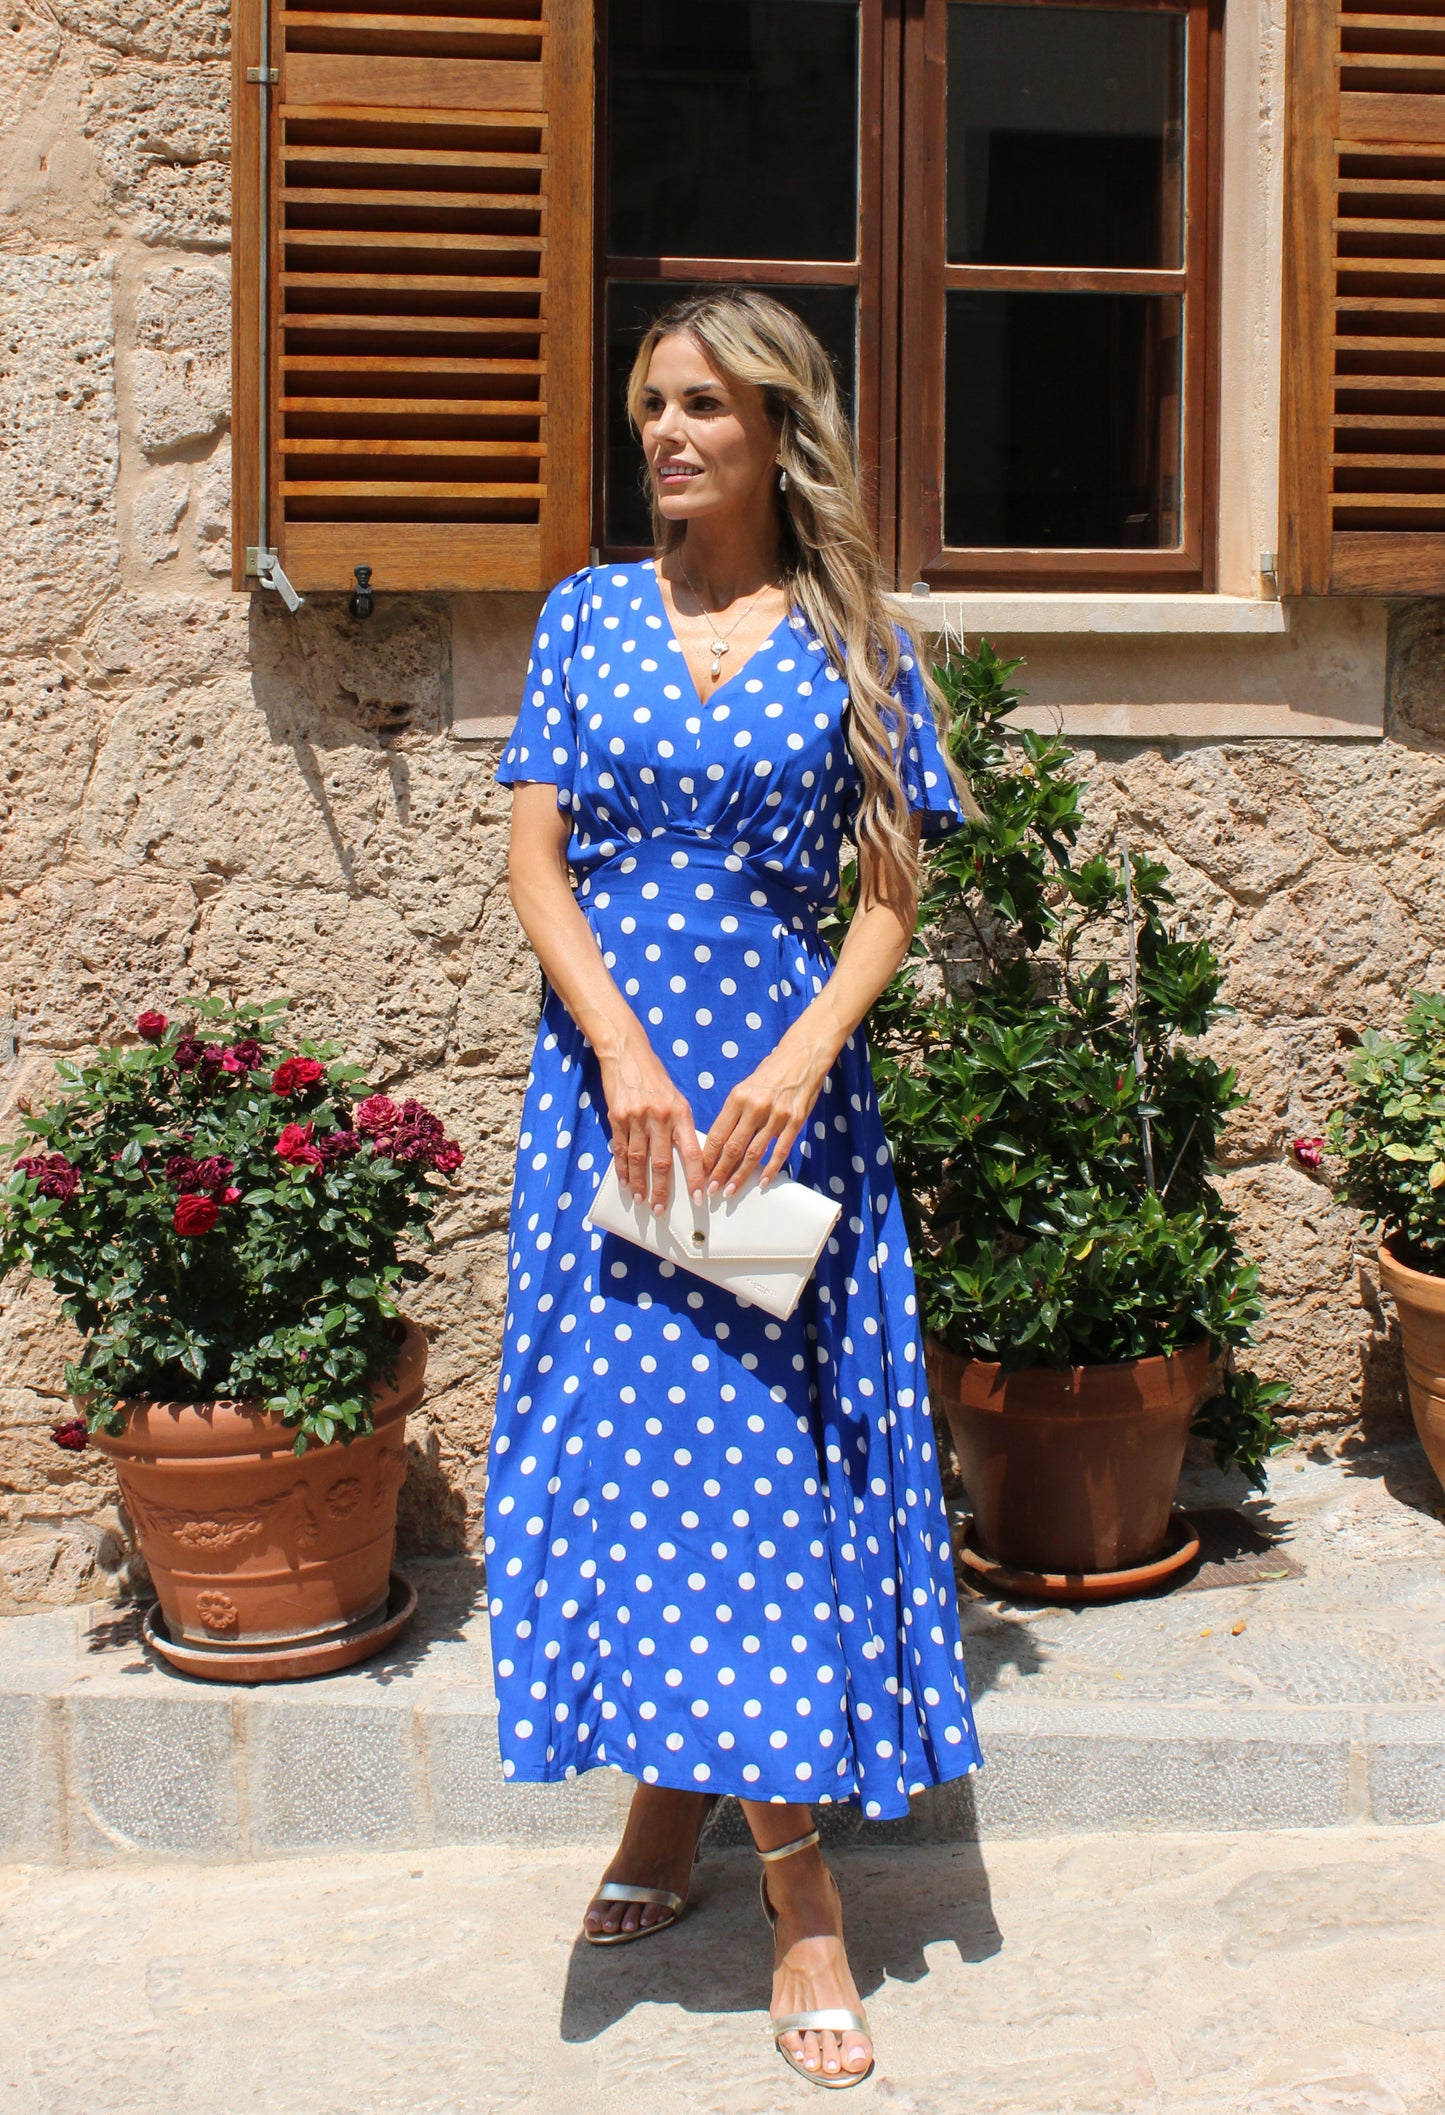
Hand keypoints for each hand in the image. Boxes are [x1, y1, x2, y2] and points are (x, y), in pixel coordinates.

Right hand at [599, 1044, 705, 1215]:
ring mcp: (637, 1117)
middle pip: (662, 1162)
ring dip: (639, 1184)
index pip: (692, 1152)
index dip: (696, 1177)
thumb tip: (687, 1158)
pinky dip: (622, 1168)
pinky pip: (621, 1149)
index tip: (700, 1198)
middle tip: (662, 1210)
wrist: (627, 1054)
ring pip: (639, 1159)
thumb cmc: (656, 1080)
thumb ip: (681, 1126)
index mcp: (680, 1112)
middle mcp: (660, 1116)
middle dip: (662, 1190)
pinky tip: (625, 1182)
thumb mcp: (677, 1098)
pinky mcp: (617, 1116)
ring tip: (641, 1201)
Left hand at [702, 1027, 834, 1198]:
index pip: (718, 1133)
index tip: (700, 1173)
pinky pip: (780, 1150)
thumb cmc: (771, 1072)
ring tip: (730, 1190)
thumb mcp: (745, 1087)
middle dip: (720, 1172)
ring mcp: (777, 1115)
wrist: (802, 1056)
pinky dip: (771, 1169)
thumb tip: (720, 1140)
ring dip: (741, 1175)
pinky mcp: (796, 1121)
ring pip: (754, 1153)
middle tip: (711, 1190)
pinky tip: (763, 1182)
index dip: (708, 1157)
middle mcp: (755, 1107)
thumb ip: (734, 1112)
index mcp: (738, 1098)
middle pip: (733, 1147)